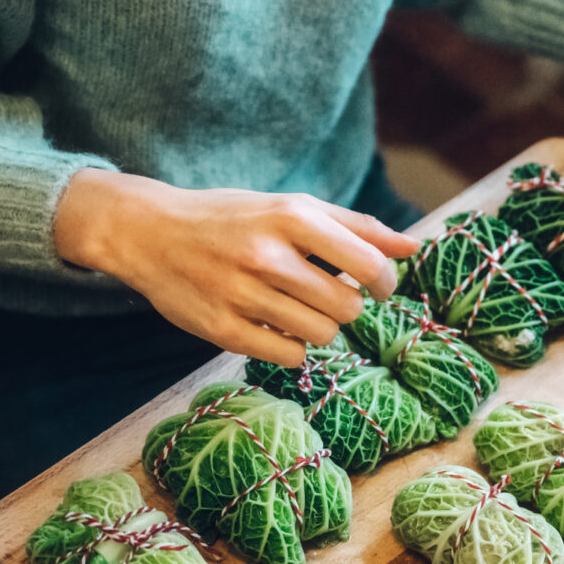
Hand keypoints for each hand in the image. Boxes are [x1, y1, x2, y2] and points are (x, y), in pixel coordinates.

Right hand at [54, 169, 419, 365]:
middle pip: (349, 306)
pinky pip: (290, 355)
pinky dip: (293, 344)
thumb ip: (355, 226)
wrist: (151, 233)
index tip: (378, 284)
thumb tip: (413, 248)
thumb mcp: (292, 208)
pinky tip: (275, 324)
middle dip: (348, 304)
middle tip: (327, 292)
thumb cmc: (233, 218)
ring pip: (323, 334)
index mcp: (292, 217)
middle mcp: (268, 255)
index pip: (370, 264)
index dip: (385, 281)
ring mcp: (242, 294)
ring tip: (296, 306)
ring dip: (321, 325)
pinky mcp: (222, 330)